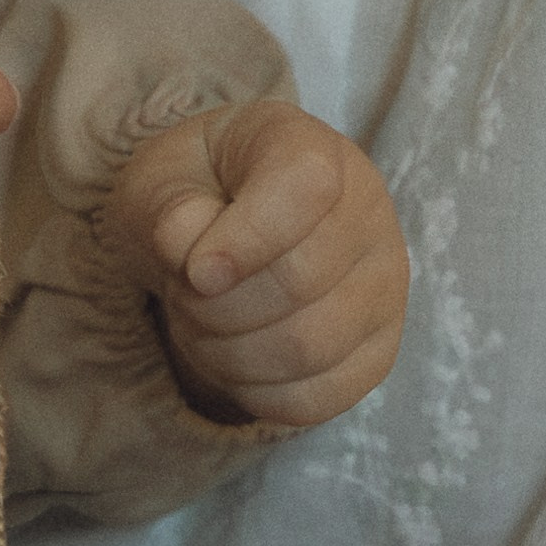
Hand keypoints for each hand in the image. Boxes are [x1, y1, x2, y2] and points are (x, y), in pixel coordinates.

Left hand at [97, 101, 408, 428]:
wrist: (219, 229)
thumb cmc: (191, 194)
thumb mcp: (161, 180)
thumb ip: (172, 211)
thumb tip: (205, 272)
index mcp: (313, 148)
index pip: (304, 189)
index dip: (244, 240)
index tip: (195, 270)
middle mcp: (368, 210)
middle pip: (301, 281)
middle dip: (218, 304)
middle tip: (187, 292)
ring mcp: (384, 284)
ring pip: (309, 346)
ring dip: (230, 351)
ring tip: (203, 323)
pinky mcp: (378, 349)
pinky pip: (319, 396)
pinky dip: (257, 391)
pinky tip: (233, 357)